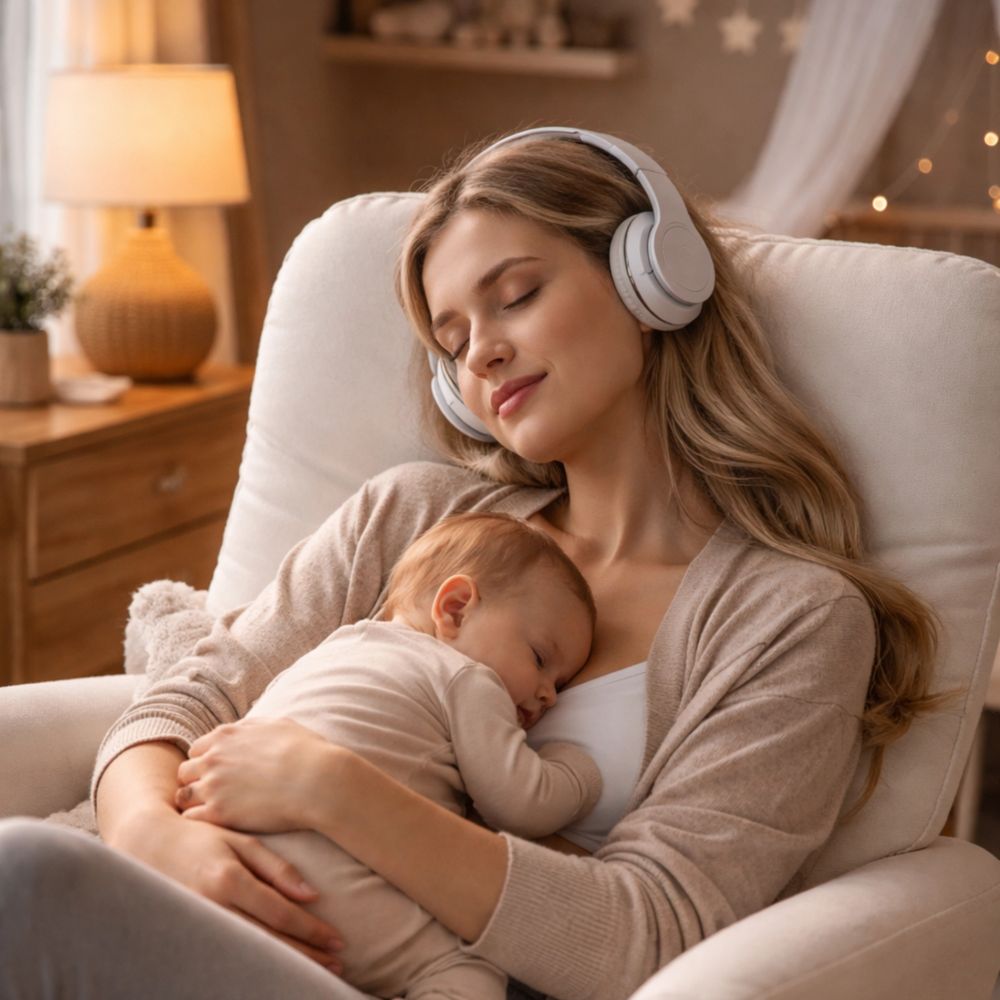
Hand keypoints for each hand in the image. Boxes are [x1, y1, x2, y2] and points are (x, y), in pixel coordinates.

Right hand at [111, 805, 344, 974]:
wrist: (147, 846)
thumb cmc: (202, 838)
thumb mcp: (241, 841)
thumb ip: (277, 868)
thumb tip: (313, 896)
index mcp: (228, 879)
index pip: (280, 914)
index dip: (312, 930)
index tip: (338, 940)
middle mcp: (213, 908)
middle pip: (268, 941)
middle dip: (305, 955)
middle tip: (338, 964)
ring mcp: (198, 926)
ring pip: (250, 956)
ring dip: (285, 966)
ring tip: (317, 973)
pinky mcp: (189, 939)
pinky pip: (229, 958)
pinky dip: (255, 968)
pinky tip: (276, 975)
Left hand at [175, 717, 331, 832]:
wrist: (317, 780)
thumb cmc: (305, 751)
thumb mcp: (278, 725)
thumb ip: (253, 727)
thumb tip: (244, 730)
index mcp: (226, 736)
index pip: (197, 750)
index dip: (206, 762)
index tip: (218, 774)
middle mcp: (213, 758)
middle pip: (185, 772)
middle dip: (195, 782)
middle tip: (213, 795)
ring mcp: (213, 786)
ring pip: (183, 796)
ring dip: (194, 803)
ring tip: (213, 812)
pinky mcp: (218, 813)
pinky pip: (191, 818)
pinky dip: (199, 821)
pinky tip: (217, 824)